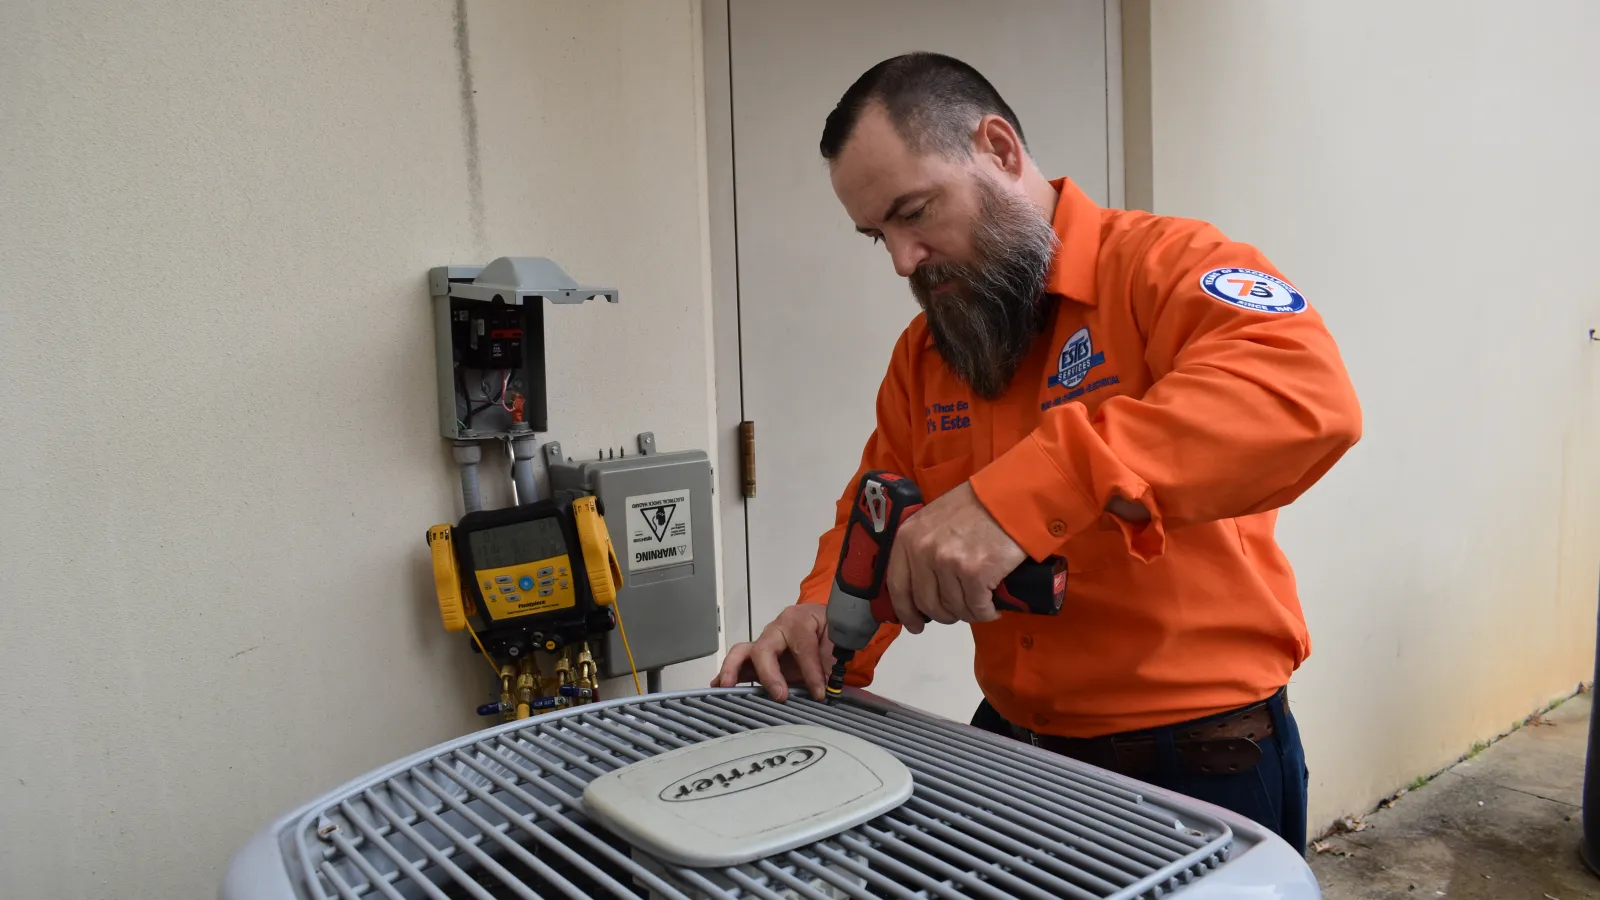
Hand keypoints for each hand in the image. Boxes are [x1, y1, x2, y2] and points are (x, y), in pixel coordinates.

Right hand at [709, 603, 833, 700]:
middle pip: (764, 648)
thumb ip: (835, 661)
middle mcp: (777, 629)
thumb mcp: (839, 643)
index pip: (802, 646)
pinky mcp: (757, 658)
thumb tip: (829, 689)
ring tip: (728, 687)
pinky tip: (717, 686)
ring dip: (733, 670)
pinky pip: (738, 663)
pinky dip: (727, 674)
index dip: (811, 671)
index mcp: (800, 620)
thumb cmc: (832, 634)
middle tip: (779, 695)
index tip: (820, 693)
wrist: (828, 628)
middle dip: (769, 673)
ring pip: (742, 652)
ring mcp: (764, 643)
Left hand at [886, 481, 1025, 632]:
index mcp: (908, 537)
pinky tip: (993, 606)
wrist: (1012, 497)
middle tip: (960, 610)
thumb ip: (922, 548)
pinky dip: (987, 613)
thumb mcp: (935, 519)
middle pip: (927, 603)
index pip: (897, 586)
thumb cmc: (977, 506)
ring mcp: (948, 562)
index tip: (915, 626)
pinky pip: (977, 609)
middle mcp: (923, 550)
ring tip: (980, 603)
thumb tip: (921, 586)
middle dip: (945, 614)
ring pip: (953, 609)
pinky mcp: (975, 573)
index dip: (906, 611)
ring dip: (968, 612)